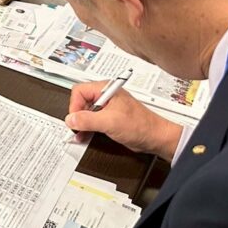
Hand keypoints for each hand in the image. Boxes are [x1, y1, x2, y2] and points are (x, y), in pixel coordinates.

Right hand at [66, 82, 181, 160]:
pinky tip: (86, 134)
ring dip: (82, 123)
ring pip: (86, 111)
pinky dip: (88, 127)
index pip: (79, 91)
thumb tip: (71, 119)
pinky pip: (92, 119)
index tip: (75, 120)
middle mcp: (106, 95)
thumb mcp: (110, 122)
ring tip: (80, 133)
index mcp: (106, 89)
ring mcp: (107, 107)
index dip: (74, 106)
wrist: (156, 138)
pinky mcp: (109, 117)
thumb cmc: (141, 125)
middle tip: (76, 128)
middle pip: (81, 101)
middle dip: (77, 116)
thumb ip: (88, 120)